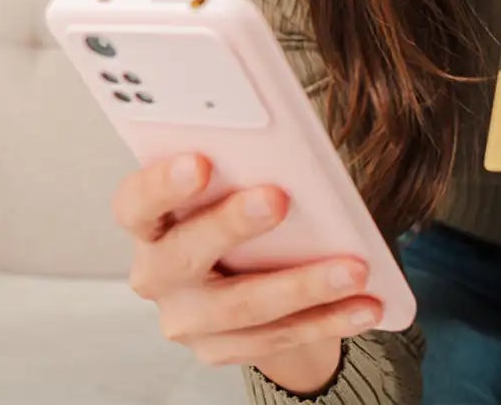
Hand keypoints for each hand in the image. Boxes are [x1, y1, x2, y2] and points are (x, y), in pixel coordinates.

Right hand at [113, 154, 383, 392]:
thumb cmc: (233, 211)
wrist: (238, 275)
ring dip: (303, 285)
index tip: (200, 162)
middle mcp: (155, 274)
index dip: (161, 185)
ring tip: (354, 269)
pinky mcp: (220, 350)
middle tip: (279, 198)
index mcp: (148, 223)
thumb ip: (239, 170)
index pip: (135, 204)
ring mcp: (186, 319)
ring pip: (242, 306)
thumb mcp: (227, 185)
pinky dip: (327, 320)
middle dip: (232, 225)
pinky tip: (365, 306)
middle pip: (185, 255)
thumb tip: (287, 149)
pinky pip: (277, 338)